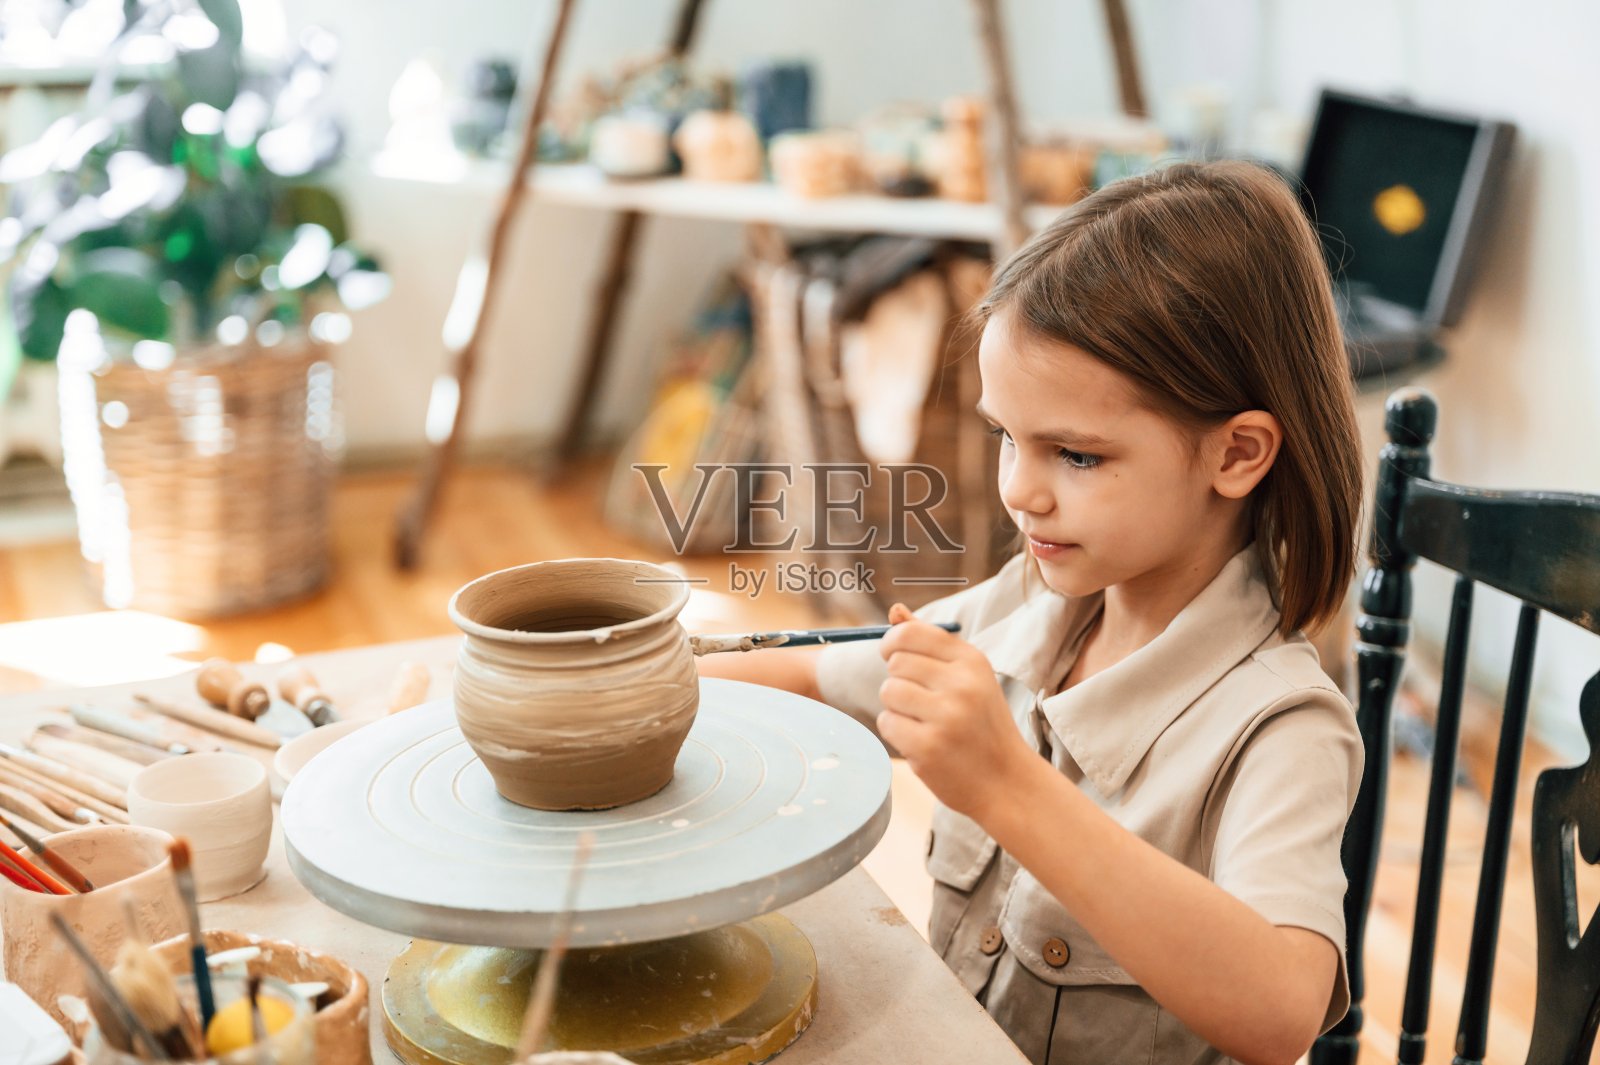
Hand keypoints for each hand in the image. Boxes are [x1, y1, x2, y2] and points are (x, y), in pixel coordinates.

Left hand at [877, 604, 1033, 820]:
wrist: (1007, 781)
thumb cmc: (982, 723)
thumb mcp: (968, 676)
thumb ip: (930, 643)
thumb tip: (895, 611)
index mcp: (971, 661)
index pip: (909, 634)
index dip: (891, 643)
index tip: (893, 657)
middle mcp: (961, 685)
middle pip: (895, 664)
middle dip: (899, 681)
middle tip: (921, 701)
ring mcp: (945, 717)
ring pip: (888, 692)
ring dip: (896, 708)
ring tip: (923, 722)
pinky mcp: (928, 747)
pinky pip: (886, 723)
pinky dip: (896, 732)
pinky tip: (921, 741)